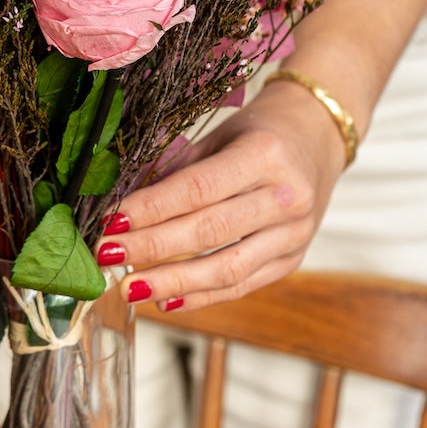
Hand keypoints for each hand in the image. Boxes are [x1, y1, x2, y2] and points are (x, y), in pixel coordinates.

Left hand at [95, 77, 347, 312]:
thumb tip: (125, 202)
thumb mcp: (220, 135)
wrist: (318, 136)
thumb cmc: (261, 130)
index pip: (197, 189)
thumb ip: (179, 169)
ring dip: (172, 281)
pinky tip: (165, 298)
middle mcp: (285, 197)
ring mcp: (294, 233)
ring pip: (225, 269)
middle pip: (207, 232)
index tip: (111, 220)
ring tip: (130, 287)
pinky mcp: (293, 259)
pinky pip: (242, 284)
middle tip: (108, 254)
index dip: (151, 209)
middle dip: (151, 246)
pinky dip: (201, 296)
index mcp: (264, 155)